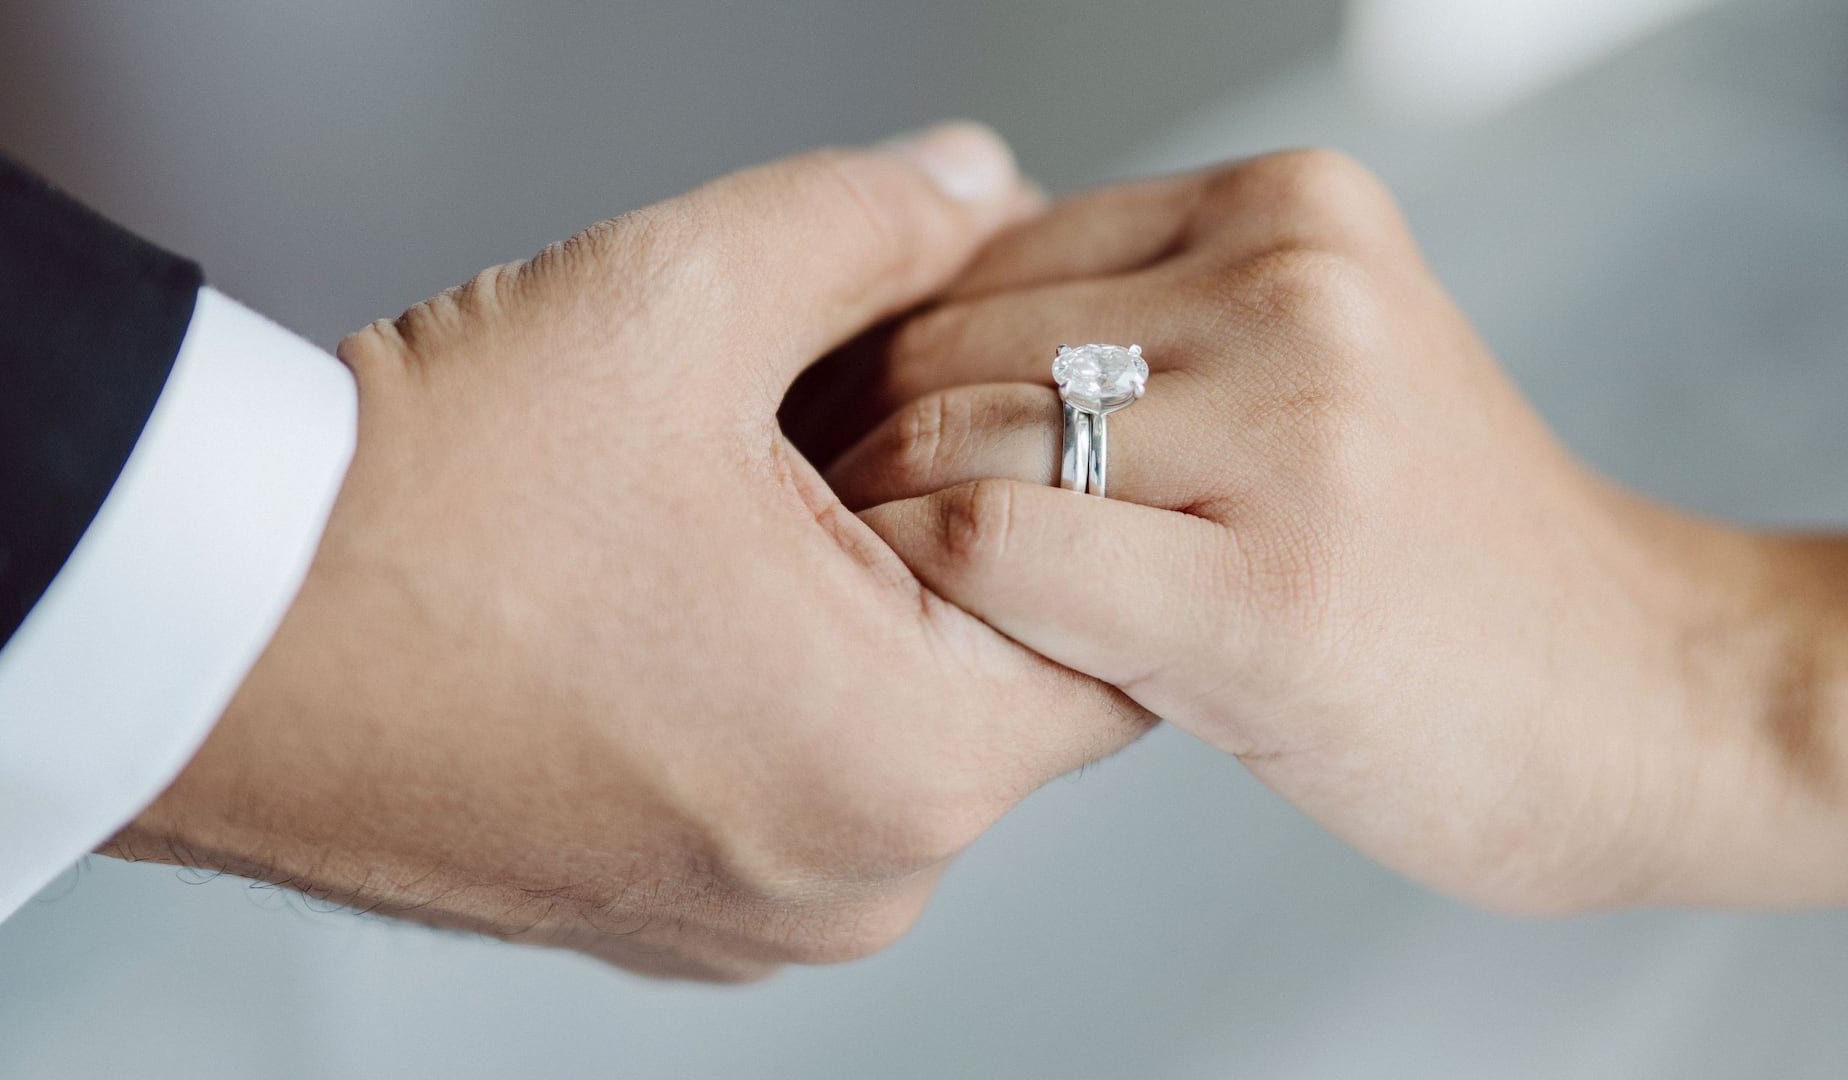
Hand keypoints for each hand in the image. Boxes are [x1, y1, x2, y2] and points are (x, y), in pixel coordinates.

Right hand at [102, 123, 1146, 980]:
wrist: (203, 642)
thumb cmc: (409, 516)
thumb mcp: (674, 297)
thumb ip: (876, 224)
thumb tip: (976, 184)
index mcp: (901, 757)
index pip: (1120, 616)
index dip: (1068, 481)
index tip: (997, 405)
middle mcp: (851, 878)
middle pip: (1011, 677)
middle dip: (957, 536)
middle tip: (850, 431)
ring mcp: (757, 918)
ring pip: (903, 731)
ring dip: (864, 615)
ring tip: (743, 511)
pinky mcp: (672, 919)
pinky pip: (802, 788)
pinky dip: (783, 691)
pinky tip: (678, 599)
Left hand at [832, 149, 1847, 913]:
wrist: (1643, 699)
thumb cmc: (1440, 559)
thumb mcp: (1313, 370)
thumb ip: (1143, 326)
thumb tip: (916, 331)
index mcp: (1288, 209)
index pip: (978, 256)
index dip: (875, 361)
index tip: (839, 452)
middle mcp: (1293, 285)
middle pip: (948, 341)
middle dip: (858, 447)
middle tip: (830, 539)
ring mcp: (1292, 429)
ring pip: (951, 438)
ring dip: (881, 530)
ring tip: (886, 604)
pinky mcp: (1272, 588)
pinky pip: (996, 547)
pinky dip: (928, 593)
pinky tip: (949, 649)